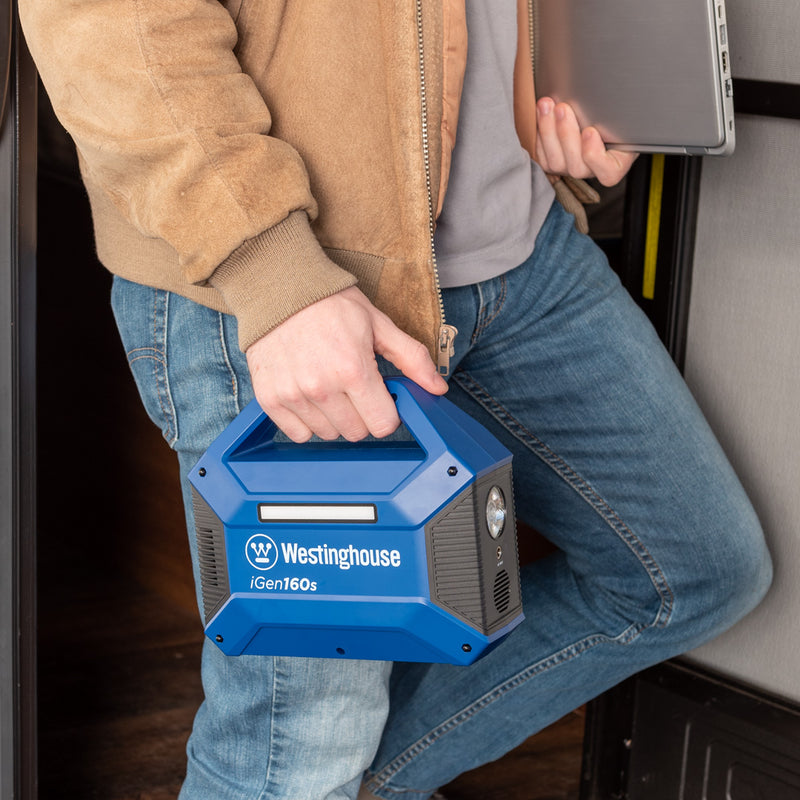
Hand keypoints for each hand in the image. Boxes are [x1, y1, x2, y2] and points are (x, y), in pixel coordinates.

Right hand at [245, 286, 447, 442]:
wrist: (281, 288)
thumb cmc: (331, 304)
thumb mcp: (379, 324)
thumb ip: (412, 358)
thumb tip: (437, 387)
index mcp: (352, 370)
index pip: (382, 424)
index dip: (387, 412)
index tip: (381, 397)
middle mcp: (321, 387)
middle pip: (356, 433)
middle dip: (362, 414)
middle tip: (354, 387)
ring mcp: (293, 395)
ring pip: (328, 434)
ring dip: (334, 418)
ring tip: (329, 386)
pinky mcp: (270, 398)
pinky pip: (299, 434)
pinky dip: (307, 421)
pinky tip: (310, 396)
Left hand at [535, 97, 636, 186]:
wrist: (601, 116)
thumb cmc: (617, 117)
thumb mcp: (625, 115)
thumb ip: (621, 115)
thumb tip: (615, 94)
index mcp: (615, 166)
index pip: (608, 173)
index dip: (595, 155)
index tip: (590, 131)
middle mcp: (592, 172)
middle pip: (577, 167)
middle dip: (567, 134)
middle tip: (563, 108)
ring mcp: (571, 169)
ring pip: (555, 163)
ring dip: (548, 131)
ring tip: (547, 105)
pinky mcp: (553, 163)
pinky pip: (542, 156)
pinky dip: (540, 134)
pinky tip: (541, 113)